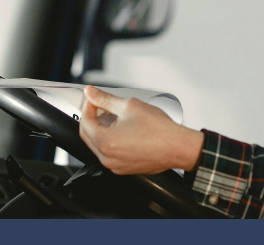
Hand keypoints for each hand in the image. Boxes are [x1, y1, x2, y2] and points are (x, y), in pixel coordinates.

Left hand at [78, 85, 203, 174]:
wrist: (179, 147)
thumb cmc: (159, 130)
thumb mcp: (129, 106)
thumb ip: (105, 99)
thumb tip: (91, 93)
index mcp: (106, 143)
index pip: (85, 122)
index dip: (88, 106)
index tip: (93, 98)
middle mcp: (108, 158)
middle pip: (88, 135)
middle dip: (91, 118)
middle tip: (99, 106)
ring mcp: (115, 166)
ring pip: (97, 145)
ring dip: (100, 130)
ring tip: (111, 116)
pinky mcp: (124, 169)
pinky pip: (109, 153)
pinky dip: (109, 141)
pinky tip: (120, 129)